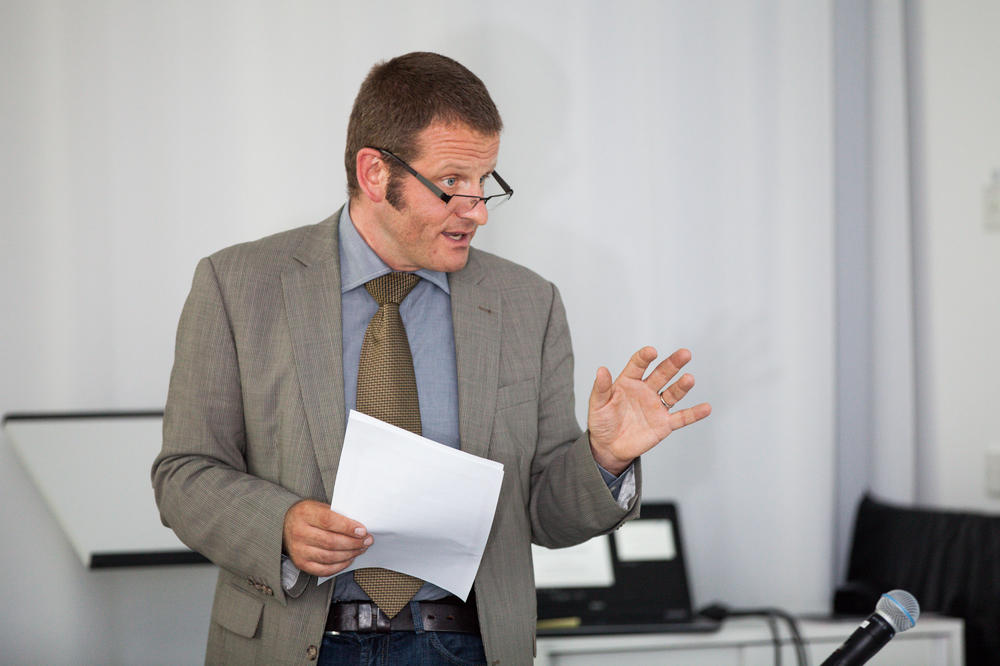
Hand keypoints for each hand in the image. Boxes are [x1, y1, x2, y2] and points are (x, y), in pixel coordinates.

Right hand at [282, 499, 371, 576]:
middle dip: (353, 543)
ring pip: (329, 557)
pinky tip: (349, 558)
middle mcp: (299, 533)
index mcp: (304, 514)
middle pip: (331, 542)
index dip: (348, 527)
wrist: (285, 524)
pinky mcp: (301, 563)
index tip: (363, 530)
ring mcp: (299, 550)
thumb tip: (360, 527)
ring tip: (360, 549)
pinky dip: (340, 566)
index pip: (329, 521)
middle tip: (367, 540)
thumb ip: (337, 514)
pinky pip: (324, 569)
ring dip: (350, 554)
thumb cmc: (308, 515)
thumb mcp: (319, 506)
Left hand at [588, 347, 710, 474]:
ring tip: (689, 378)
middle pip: (662, 374)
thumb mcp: (597, 404)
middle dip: (672, 364)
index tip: (651, 352)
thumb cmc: (602, 422)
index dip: (645, 358)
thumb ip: (601, 388)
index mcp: (629, 382)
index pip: (638, 365)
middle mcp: (646, 391)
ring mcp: (656, 407)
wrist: (608, 447)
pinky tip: (705, 408)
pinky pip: (681, 418)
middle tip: (684, 354)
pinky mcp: (664, 424)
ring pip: (673, 393)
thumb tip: (601, 370)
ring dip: (682, 386)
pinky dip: (694, 414)